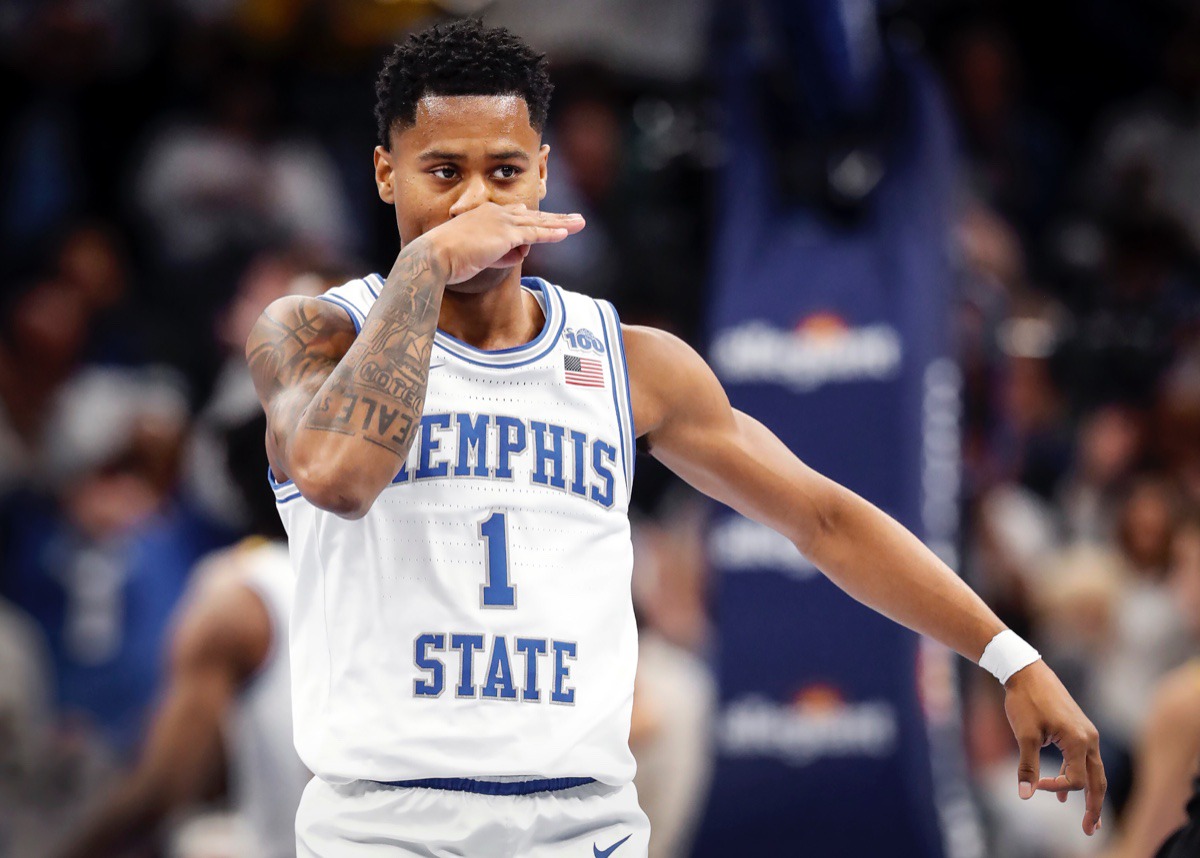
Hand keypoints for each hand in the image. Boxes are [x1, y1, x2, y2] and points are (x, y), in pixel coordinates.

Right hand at [420, 203, 584, 283]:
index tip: (546, 219)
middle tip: (575, 218)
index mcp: (485, 215)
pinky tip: (566, 234)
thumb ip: (501, 252)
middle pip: (533, 216)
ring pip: (538, 223)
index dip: (533, 220)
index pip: (515, 216)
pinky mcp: (506, 235)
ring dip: (561, 224)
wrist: (434, 256)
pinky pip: (535, 234)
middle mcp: (495, 214)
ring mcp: (502, 223)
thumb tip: (521, 254)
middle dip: (556, 218)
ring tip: (580, 224)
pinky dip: (552, 234)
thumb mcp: (478, 254)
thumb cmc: (449, 258)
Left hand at [1004, 659, 1105, 835]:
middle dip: (1094, 807)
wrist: (1027, 672)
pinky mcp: (1079, 730)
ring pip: (1093, 772)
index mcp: (1078, 741)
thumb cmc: (1025, 701)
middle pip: (1097, 781)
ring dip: (1090, 795)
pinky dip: (1077, 777)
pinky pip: (1083, 760)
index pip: (1076, 780)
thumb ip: (1026, 766)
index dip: (1056, 787)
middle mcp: (1089, 739)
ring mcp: (1086, 734)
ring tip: (1088, 819)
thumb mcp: (1024, 735)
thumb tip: (1025, 794)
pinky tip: (1062, 794)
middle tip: (1089, 831)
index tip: (1036, 784)